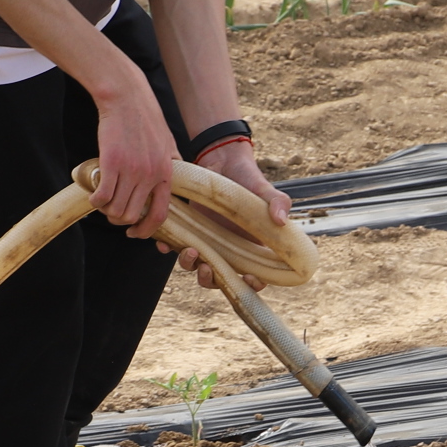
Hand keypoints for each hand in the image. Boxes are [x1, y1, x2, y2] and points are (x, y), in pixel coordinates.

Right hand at [90, 86, 181, 239]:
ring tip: (102, 202)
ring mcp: (131, 170)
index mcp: (166, 174)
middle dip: (119, 220)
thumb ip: (172, 164)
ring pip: (116, 209)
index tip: (134, 232)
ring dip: (106, 211)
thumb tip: (173, 182)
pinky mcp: (111, 163)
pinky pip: (102, 196)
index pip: (160, 215)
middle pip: (132, 216)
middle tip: (112, 211)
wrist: (127, 98)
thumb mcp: (168, 143)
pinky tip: (93, 196)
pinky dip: (95, 201)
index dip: (146, 230)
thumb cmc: (145, 118)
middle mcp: (150, 176)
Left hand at [168, 137, 288, 288]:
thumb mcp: (264, 190)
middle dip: (211, 280)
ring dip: (190, 265)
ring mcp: (207, 241)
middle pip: (220, 279)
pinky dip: (167, 248)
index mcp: (251, 248)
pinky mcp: (188, 229)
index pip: (255, 278)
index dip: (253, 286)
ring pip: (195, 266)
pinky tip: (165, 242)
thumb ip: (278, 202)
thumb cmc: (248, 179)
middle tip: (207, 268)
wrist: (223, 161)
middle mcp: (228, 250)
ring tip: (190, 250)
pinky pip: (175, 245)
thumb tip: (281, 220)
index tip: (249, 277)